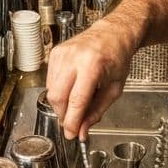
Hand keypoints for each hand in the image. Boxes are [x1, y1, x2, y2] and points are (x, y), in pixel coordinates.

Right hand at [44, 19, 136, 138]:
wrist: (113, 33)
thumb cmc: (117, 57)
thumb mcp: (114, 89)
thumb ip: (97, 111)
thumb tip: (83, 131)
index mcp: (93, 65)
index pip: (77, 101)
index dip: (72, 121)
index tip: (72, 134)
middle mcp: (74, 58)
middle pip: (58, 97)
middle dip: (63, 115)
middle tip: (72, 123)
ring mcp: (62, 54)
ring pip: (51, 91)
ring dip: (60, 105)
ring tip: (76, 104)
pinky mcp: (55, 53)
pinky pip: (50, 81)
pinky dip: (58, 91)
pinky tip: (71, 89)